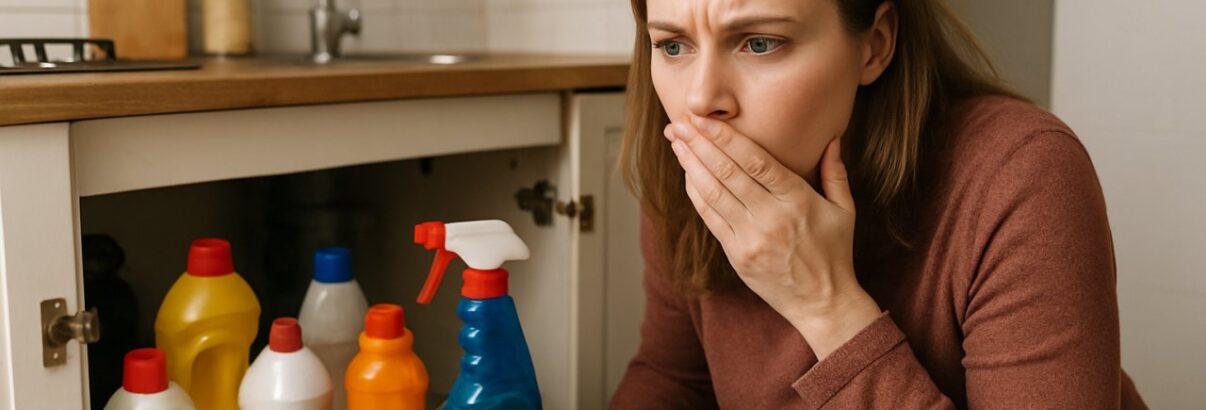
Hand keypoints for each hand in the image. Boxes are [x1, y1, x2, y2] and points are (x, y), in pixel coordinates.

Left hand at [665, 116, 881, 359]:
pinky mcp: (737, 255)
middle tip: (678, 124)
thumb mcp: (844, 211)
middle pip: (728, 173)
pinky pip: (711, 219)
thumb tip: (832, 139)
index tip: (704, 120)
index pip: (755, 161)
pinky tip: (688, 174)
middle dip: (699, 145)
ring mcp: (751, 238)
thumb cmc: (834, 254)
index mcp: (798, 200)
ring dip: (691, 166)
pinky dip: (696, 194)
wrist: (823, 304)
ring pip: (714, 194)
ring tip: (676, 143)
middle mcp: (771, 217)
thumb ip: (835, 173)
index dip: (725, 138)